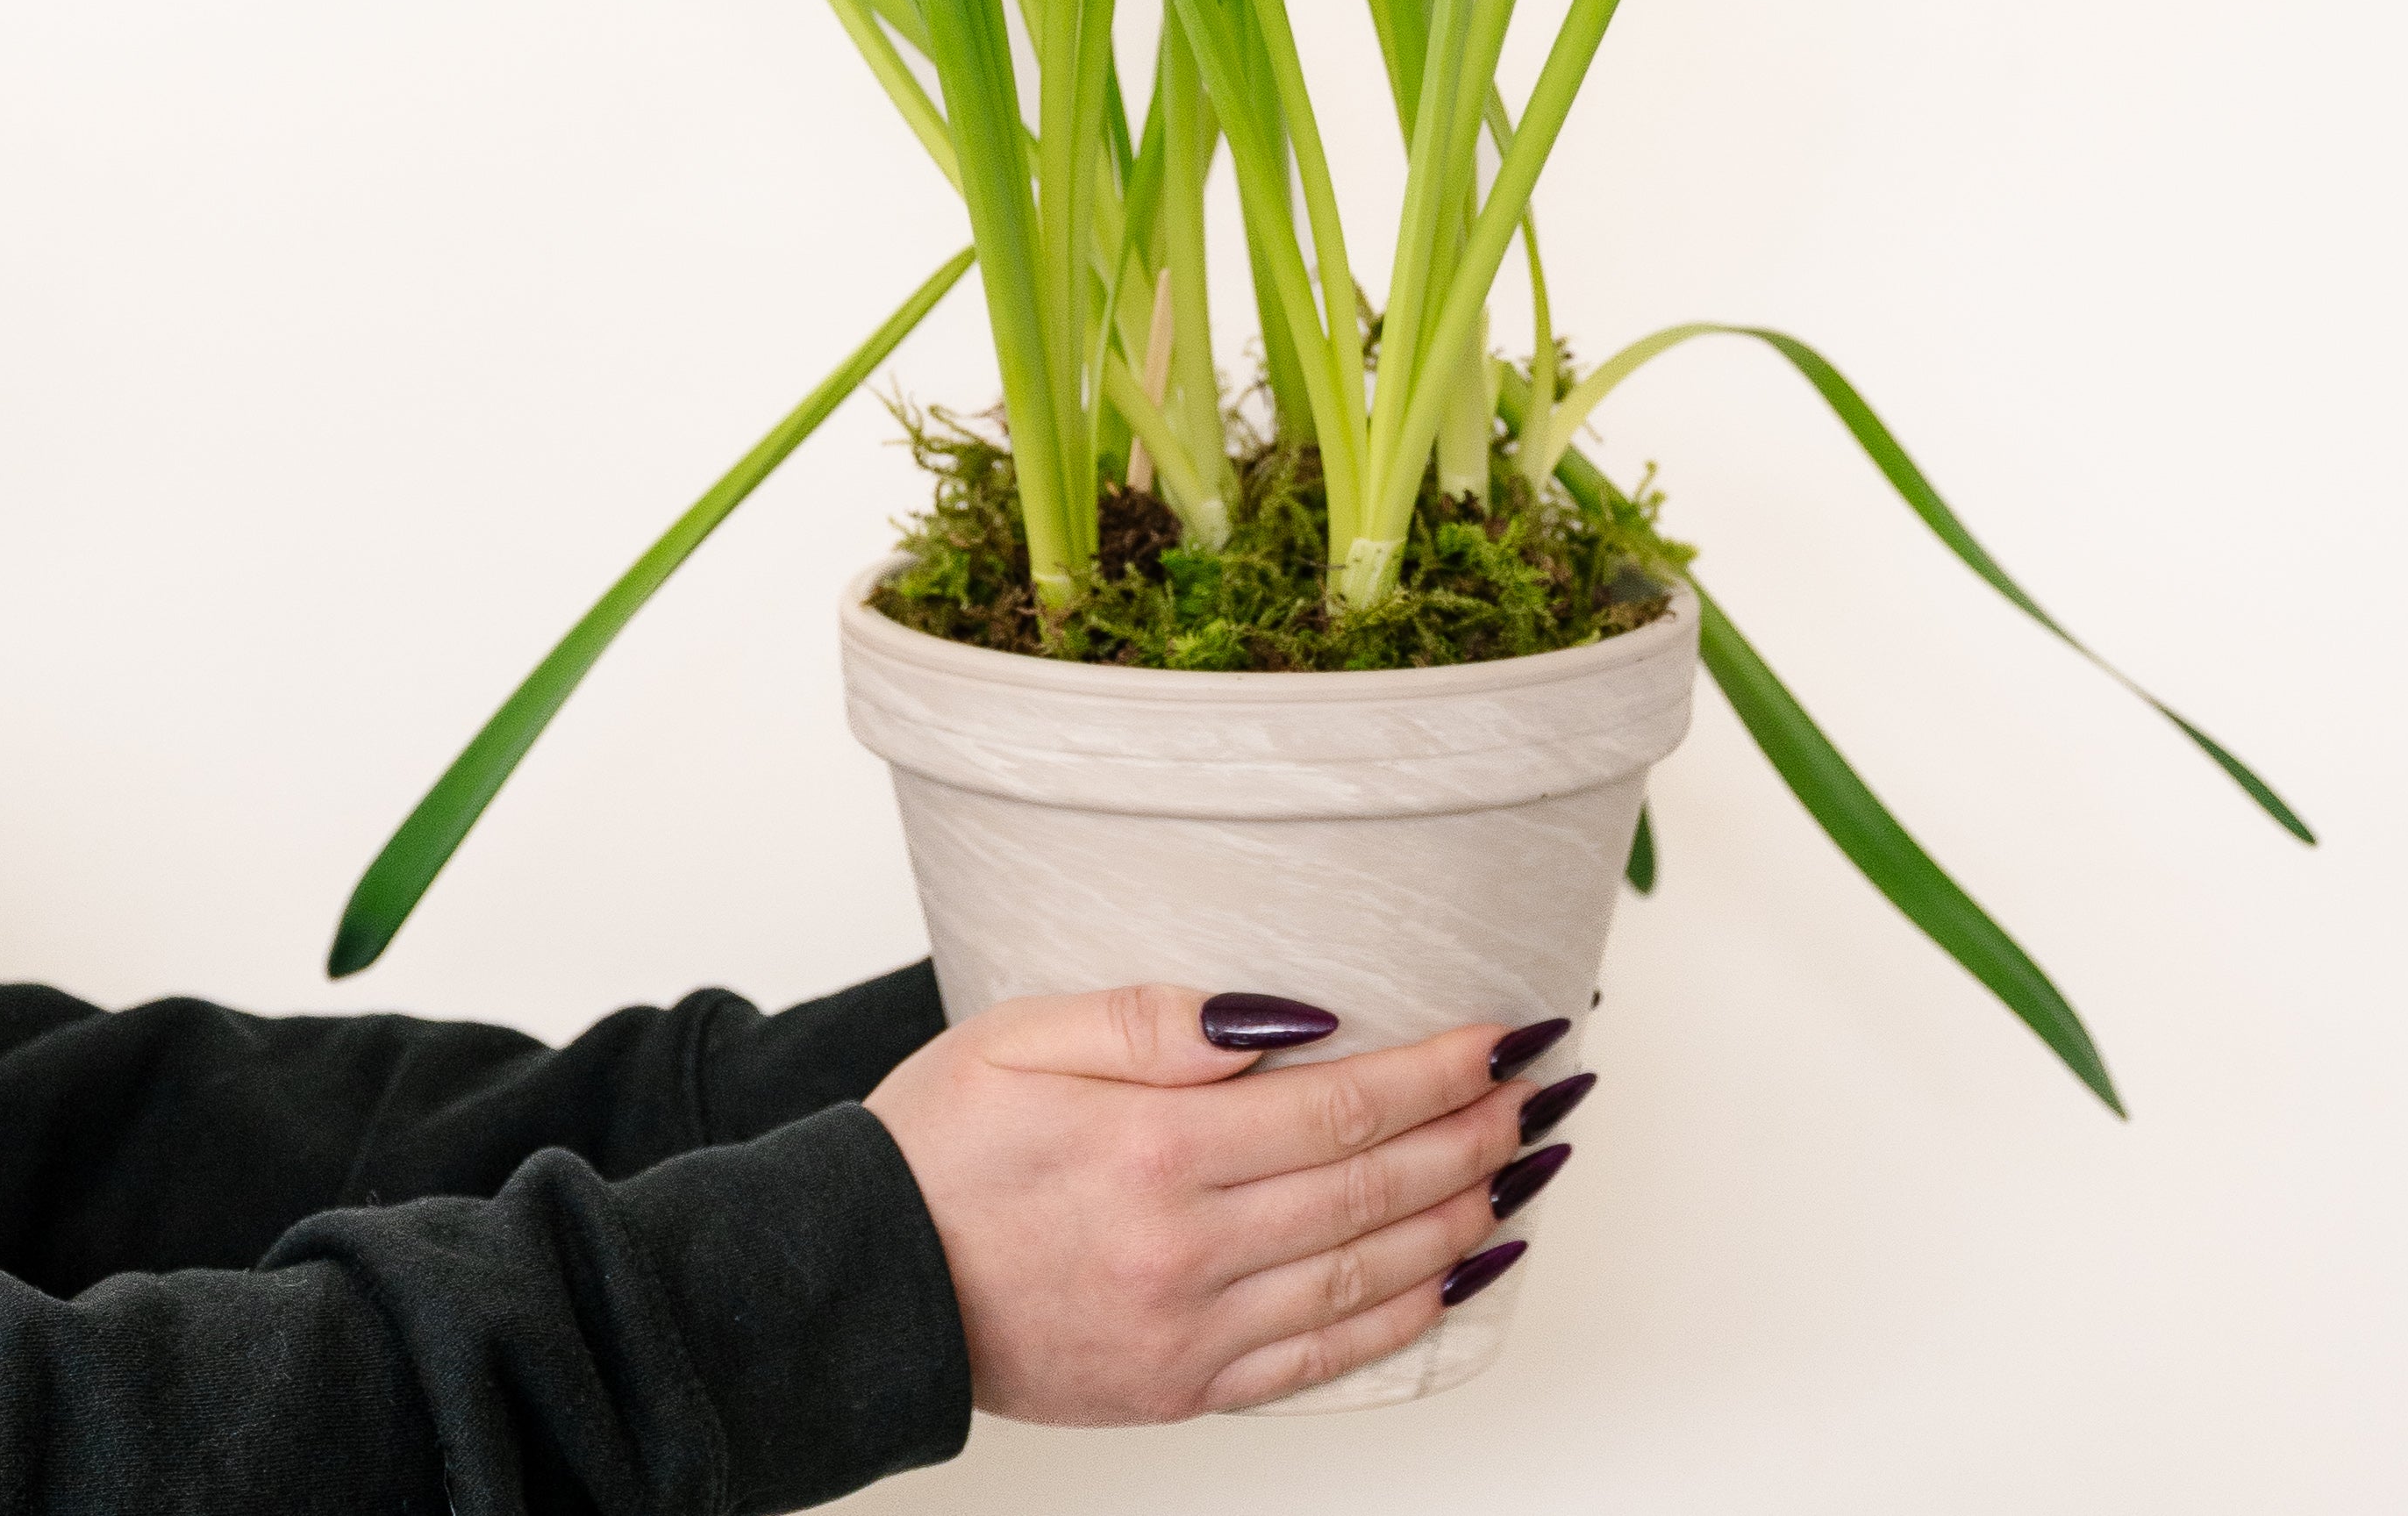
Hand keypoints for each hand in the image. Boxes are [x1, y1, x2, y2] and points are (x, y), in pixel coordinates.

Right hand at [865, 984, 1530, 1420]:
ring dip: (1458, 1220)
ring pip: (1363, 1279)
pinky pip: (1317, 1361)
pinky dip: (1400, 1323)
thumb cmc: (937, 1143)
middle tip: (1544, 1095)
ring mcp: (1188, 1333)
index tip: (1505, 1038)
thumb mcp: (1023, 1035)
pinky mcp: (1179, 1388)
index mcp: (1155, 1153)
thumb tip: (1286, 1019)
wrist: (863, 1282)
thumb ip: (1154, 1022)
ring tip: (1525, 1174)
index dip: (1439, 1071)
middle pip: (1370, 1190)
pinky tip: (1451, 1280)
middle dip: (1473, 1136)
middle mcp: (1186, 1252)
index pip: (1341, 1106)